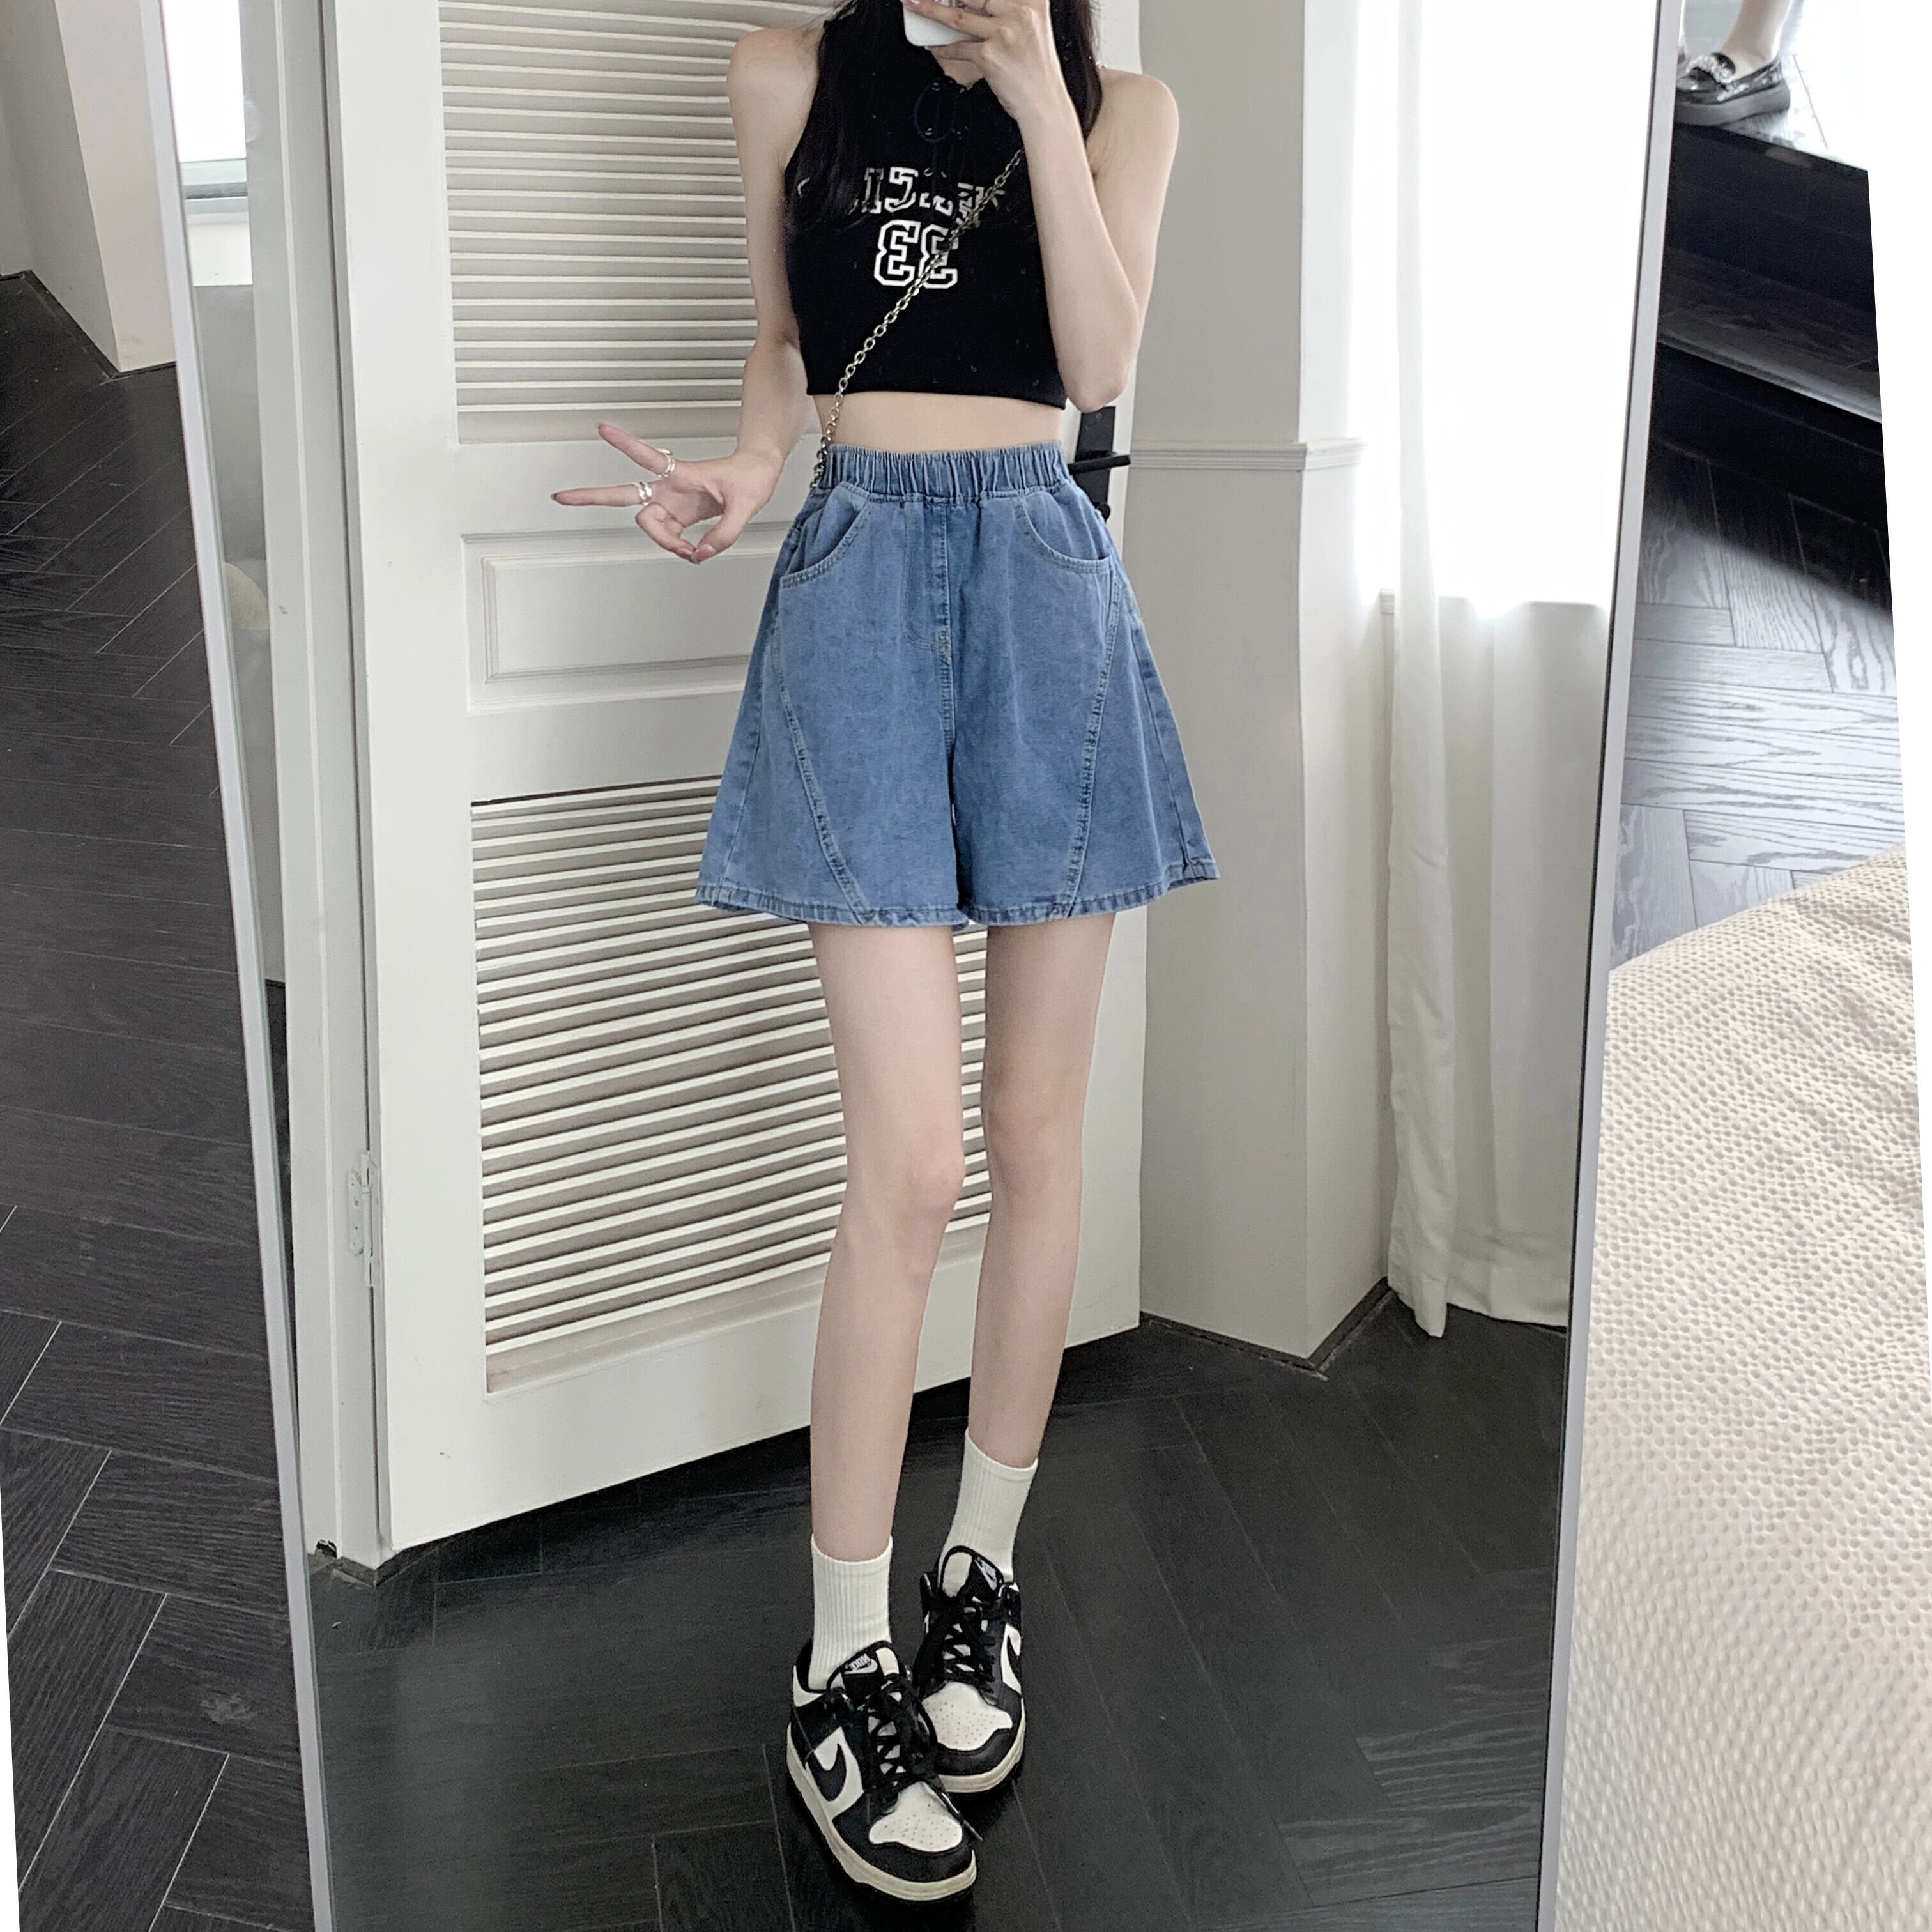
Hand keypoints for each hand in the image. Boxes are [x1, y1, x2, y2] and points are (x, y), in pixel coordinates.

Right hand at [551, 423, 780, 562]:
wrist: (759, 474)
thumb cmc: (751, 477)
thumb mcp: (745, 506)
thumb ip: (724, 535)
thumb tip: (701, 555)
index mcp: (682, 474)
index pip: (648, 457)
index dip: (625, 444)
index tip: (602, 428)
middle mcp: (670, 488)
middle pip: (625, 495)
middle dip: (592, 496)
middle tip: (562, 496)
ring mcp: (672, 503)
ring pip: (648, 524)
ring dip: (664, 542)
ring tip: (690, 551)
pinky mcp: (680, 515)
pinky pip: (667, 535)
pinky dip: (677, 547)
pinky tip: (691, 550)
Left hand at [901, 0, 1071, 129]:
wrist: (1044, 103)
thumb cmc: (1036, 68)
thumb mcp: (1032, 25)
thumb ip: (1009, 6)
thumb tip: (968, 1)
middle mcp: (1020, 11)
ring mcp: (1004, 33)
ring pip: (957, 15)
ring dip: (929, 9)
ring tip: (912, 3)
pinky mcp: (990, 56)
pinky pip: (957, 48)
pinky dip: (941, 48)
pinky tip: (933, 46)